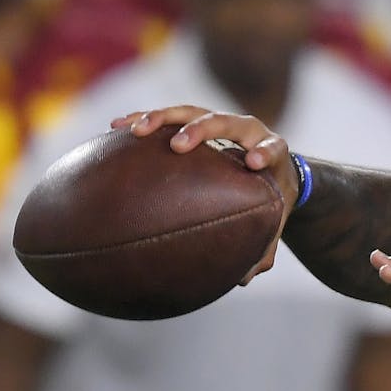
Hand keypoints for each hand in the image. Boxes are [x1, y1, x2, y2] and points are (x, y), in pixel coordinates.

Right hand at [112, 106, 298, 282]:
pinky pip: (167, 117)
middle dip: (200, 130)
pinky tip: (116, 128)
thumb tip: (247, 278)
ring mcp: (217, 121)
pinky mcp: (195, 120)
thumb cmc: (271, 192)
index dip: (264, 152)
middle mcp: (244, 129)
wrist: (269, 161)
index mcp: (272, 149)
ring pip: (189, 112)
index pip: (272, 147)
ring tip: (134, 130)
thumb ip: (266, 243)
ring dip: (161, 118)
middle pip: (223, 121)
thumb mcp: (274, 214)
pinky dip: (143, 119)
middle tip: (178, 145)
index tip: (253, 161)